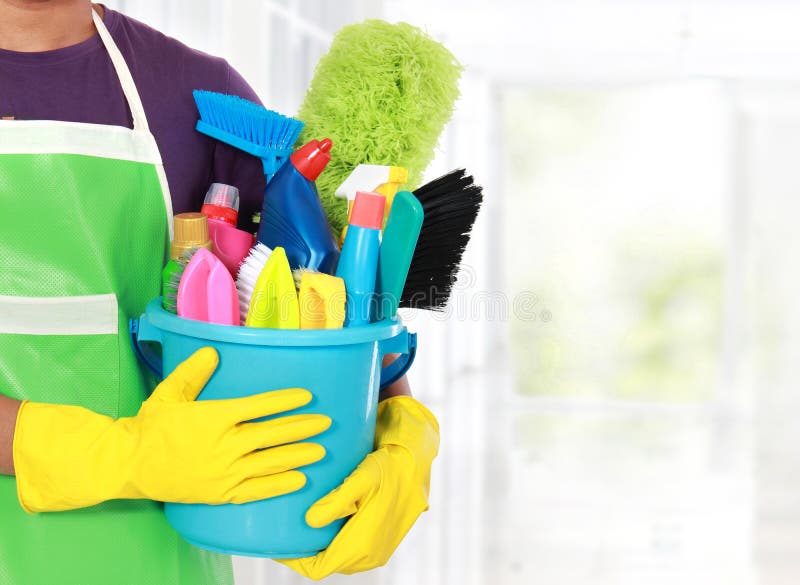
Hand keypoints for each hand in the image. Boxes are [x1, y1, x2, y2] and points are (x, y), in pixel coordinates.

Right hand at [13, 347, 330, 511]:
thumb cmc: (151, 426)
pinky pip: (257, 490)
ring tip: (321, 450)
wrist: (131, 464)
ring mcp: (224, 472)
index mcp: (215, 418)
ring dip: (298, 455)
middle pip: (271, 434)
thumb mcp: (169, 394)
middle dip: (302, 427)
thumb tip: (213, 351)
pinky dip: (279, 484)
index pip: (259, 406)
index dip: (284, 401)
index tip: (306, 396)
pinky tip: (299, 479)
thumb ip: (193, 372)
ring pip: (270, 462)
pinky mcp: (221, 493)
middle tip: (325, 423)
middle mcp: (224, 445)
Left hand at [279, 396, 438, 579]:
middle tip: (279, 527)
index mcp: (365, 545)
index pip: (318, 567)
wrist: (419, 458)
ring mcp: (376, 548)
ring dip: (316, 543)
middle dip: (302, 550)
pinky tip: (318, 517)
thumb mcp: (364, 477)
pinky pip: (347, 546)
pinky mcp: (379, 538)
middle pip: (325, 563)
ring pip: (336, 555)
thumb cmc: (392, 464)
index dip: (293, 559)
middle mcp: (370, 554)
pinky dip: (331, 537)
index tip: (273, 542)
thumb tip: (310, 522)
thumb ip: (338, 501)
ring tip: (294, 521)